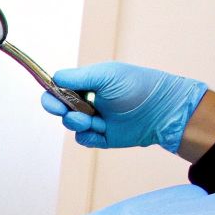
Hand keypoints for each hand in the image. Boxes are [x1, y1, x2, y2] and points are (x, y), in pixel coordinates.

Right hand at [42, 61, 207, 152]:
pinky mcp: (102, 137)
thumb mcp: (105, 75)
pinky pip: (83, 140)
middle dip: (61, 111)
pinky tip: (100, 131)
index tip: (55, 102)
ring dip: (77, 123)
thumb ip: (76, 77)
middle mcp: (88, 100)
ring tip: (93, 120)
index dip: (52, 96)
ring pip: (71, 125)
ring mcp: (95, 119)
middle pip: (60, 109)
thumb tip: (53, 79)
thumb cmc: (137, 87)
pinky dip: (88, 136)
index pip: (58, 89)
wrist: (162, 110)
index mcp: (87, 83)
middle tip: (68, 112)